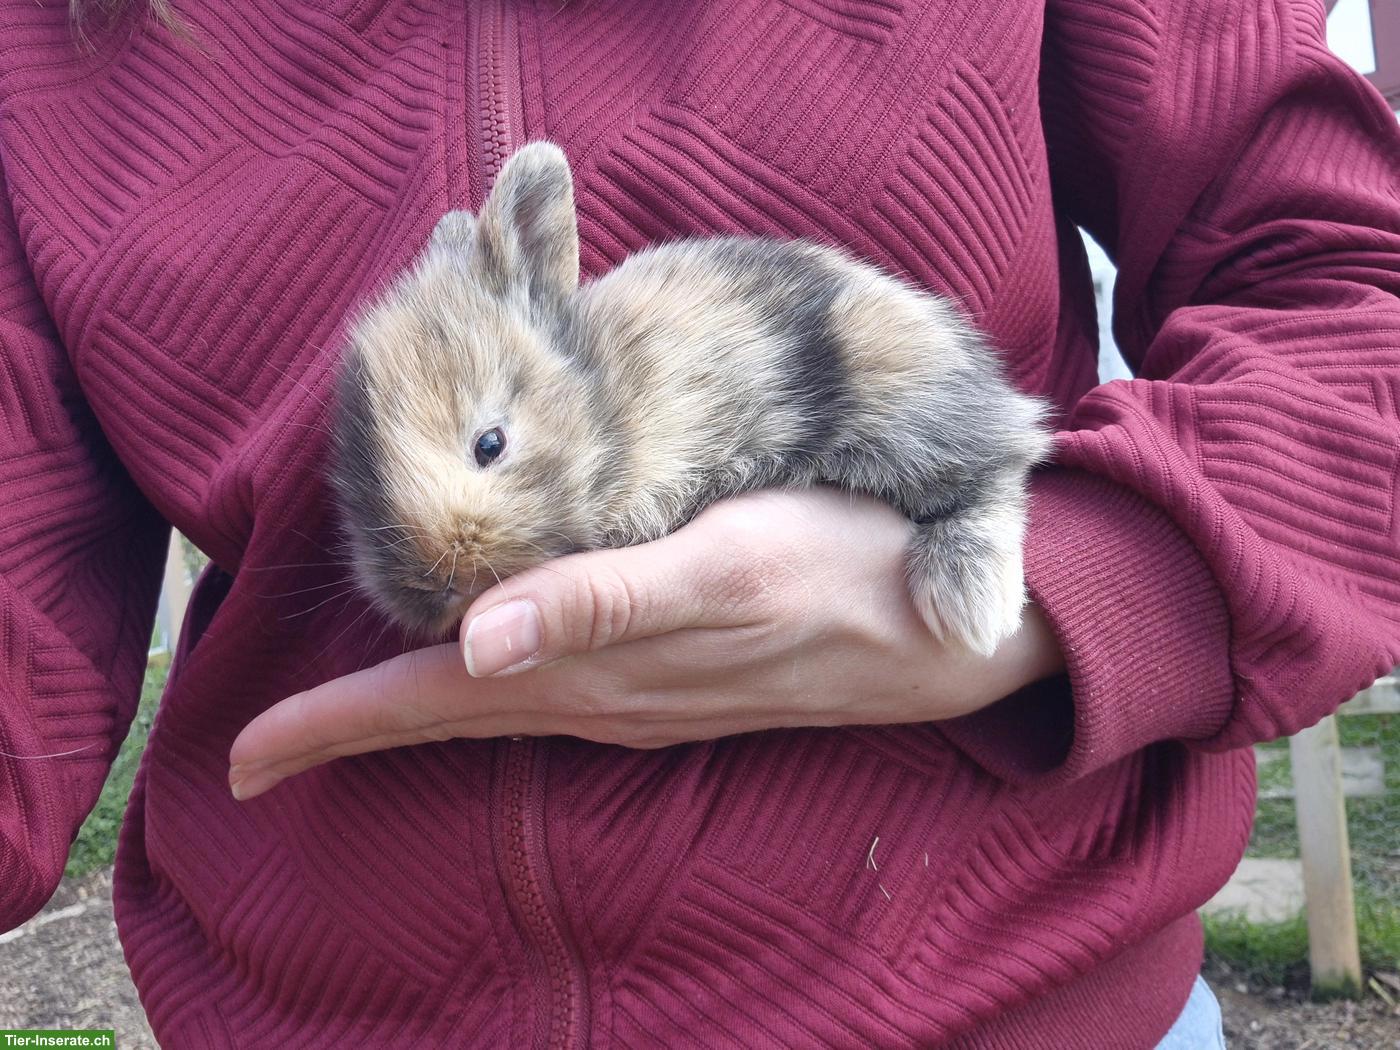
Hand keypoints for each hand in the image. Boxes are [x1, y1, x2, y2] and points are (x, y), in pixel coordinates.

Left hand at [228, 488, 1064, 799]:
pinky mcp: (675, 676)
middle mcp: (605, 694)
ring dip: (412, 710)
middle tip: (266, 743)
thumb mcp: (727, 569)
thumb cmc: (842, 571)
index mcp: (599, 667)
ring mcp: (641, 693)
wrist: (952, 628)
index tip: (243, 757)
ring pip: (496, 709)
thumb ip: (602, 602)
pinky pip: (552, 693)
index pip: (435, 701)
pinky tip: (481, 668)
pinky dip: (489, 687)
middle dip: (353, 725)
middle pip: (449, 715)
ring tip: (342, 711)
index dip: (334, 723)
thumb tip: (473, 647)